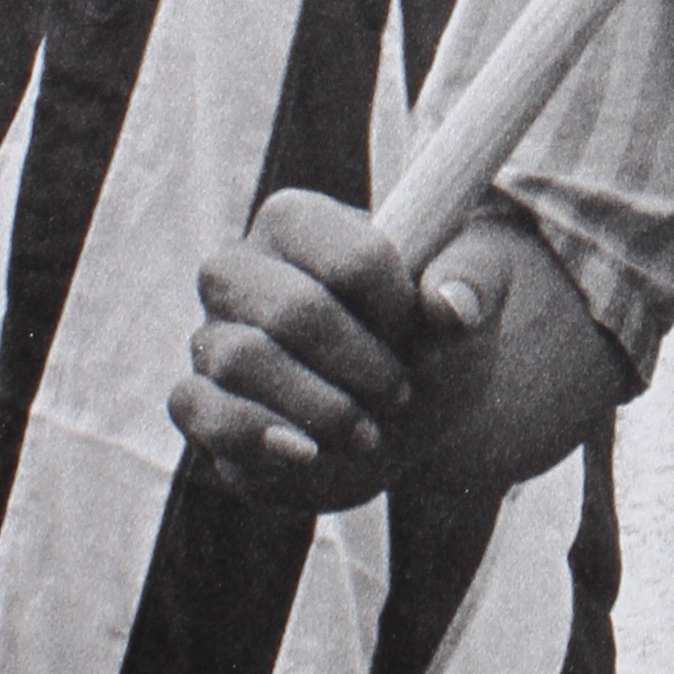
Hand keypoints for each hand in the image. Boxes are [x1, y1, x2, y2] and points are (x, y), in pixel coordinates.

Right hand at [171, 190, 514, 517]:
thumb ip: (474, 281)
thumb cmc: (429, 334)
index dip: (399, 311)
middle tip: (400, 392)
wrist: (402, 413)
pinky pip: (200, 410)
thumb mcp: (472, 297)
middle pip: (292, 311)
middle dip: (362, 365)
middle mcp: (239, 269)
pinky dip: (258, 436)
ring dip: (324, 408)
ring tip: (368, 432)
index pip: (351, 259)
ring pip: (243, 360)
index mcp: (298, 220)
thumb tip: (452, 305)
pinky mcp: (199, 400)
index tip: (423, 332)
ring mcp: (211, 335)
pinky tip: (309, 452)